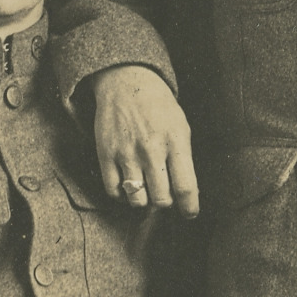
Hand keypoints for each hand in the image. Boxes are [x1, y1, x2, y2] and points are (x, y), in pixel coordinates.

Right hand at [90, 65, 198, 217]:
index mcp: (176, 141)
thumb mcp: (181, 127)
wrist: (127, 83)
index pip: (185, 187)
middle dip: (165, 201)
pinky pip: (114, 191)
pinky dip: (122, 194)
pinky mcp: (106, 154)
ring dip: (144, 200)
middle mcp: (151, 149)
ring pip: (138, 200)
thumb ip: (184, 159)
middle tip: (164, 192)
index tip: (190, 213)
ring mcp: (126, 153)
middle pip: (161, 199)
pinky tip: (128, 184)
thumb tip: (184, 194)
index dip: (190, 207)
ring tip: (146, 188)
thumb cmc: (159, 108)